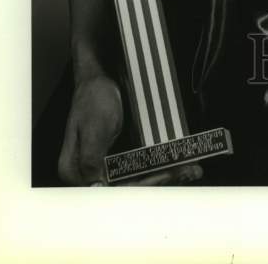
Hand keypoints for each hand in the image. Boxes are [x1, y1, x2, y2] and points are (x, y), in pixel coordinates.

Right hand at [58, 74, 203, 185]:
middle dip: (161, 179)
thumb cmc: (93, 98)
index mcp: (76, 170)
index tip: (166, 176)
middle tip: (190, 171)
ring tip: (192, 170)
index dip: (141, 186)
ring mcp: (103, 167)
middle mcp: (88, 174)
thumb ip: (91, 157)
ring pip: (137, 179)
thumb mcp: (94, 126)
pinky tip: (180, 165)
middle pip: (128, 186)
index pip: (112, 189)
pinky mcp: (116, 159)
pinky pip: (139, 168)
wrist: (98, 77)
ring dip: (166, 175)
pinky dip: (160, 167)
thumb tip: (96, 185)